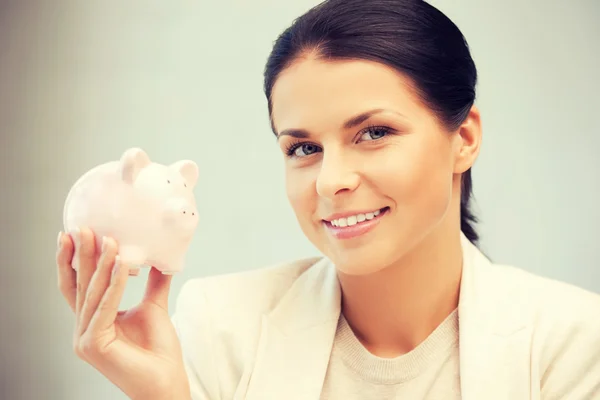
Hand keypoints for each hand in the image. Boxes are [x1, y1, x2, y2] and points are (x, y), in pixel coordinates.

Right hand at [56, 227, 190, 399]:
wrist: (168, 381)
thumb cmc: (158, 351)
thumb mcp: (154, 307)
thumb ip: (153, 283)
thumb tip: (160, 257)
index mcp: (93, 320)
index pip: (79, 285)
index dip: (75, 259)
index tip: (76, 233)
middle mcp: (83, 329)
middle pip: (80, 285)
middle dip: (82, 255)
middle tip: (84, 227)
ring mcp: (85, 339)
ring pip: (92, 293)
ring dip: (102, 264)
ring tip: (111, 239)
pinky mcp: (94, 344)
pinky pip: (105, 307)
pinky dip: (114, 284)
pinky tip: (122, 263)